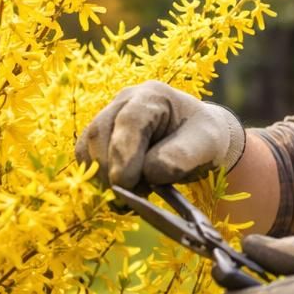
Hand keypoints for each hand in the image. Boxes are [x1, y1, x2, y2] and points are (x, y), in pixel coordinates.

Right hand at [75, 81, 245, 188]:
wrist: (197, 140)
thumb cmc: (204, 139)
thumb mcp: (206, 145)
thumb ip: (181, 156)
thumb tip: (149, 171)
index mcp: (153, 96)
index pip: (129, 121)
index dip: (123, 154)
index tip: (126, 185)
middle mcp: (125, 100)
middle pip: (101, 133)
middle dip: (111, 171)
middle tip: (131, 197)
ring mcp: (108, 116)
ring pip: (88, 147)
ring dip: (102, 178)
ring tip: (131, 195)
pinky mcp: (100, 137)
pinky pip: (86, 158)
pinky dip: (97, 179)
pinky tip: (120, 192)